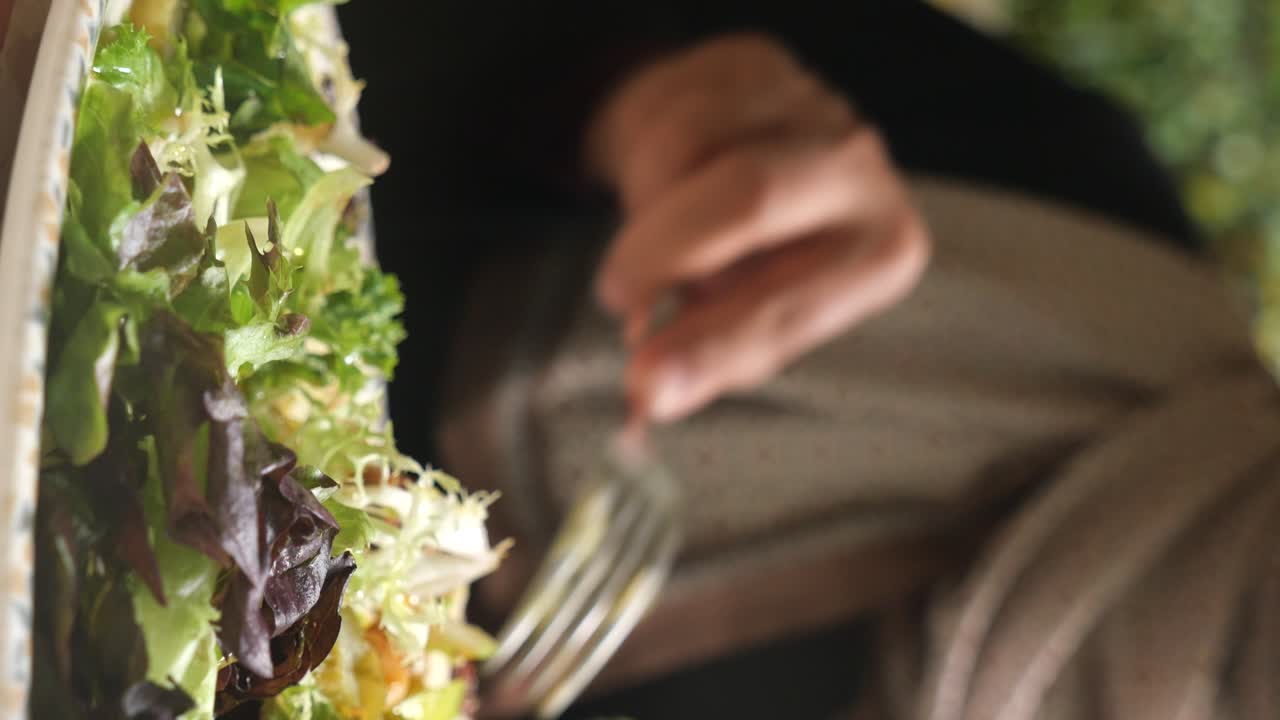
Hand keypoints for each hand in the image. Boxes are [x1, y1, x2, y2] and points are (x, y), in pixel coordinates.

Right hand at [587, 34, 930, 422]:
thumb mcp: (748, 318)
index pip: (788, 305)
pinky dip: (643, 165)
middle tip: (618, 298)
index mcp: (879, 254)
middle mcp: (862, 171)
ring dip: (644, 210)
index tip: (645, 384)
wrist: (744, 170)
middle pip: (749, 194)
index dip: (711, 346)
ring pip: (688, 145)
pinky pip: (670, 111)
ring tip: (653, 243)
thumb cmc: (752, 263)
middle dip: (661, 252)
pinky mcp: (758, 66)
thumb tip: (649, 396)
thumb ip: (707, 357)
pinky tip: (660, 188)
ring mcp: (811, 105)